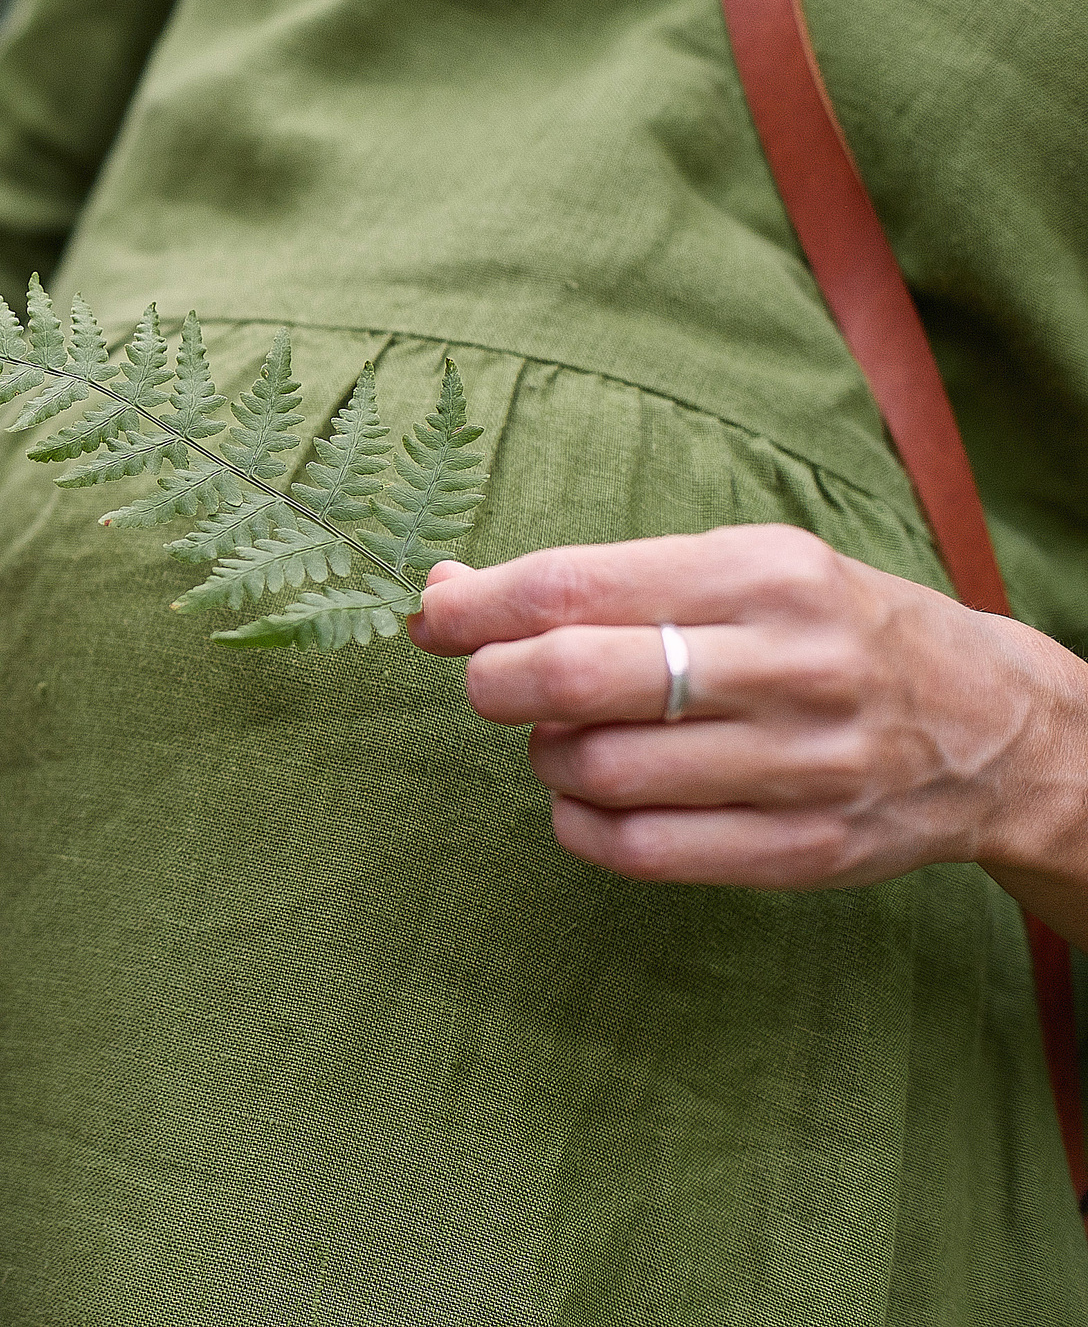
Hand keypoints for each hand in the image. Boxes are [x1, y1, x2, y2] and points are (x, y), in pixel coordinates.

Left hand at [408, 524, 1087, 901]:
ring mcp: (802, 765)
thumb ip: (600, 581)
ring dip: (546, 759)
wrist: (994, 725)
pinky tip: (586, 803)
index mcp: (763, 575)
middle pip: (574, 677)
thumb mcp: (740, 570)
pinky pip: (642, 850)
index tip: (428, 619)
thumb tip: (446, 590)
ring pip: (598, 769)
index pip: (574, 586)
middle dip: (495, 682)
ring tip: (563, 743)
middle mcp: (788, 665)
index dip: (475, 608)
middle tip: (487, 685)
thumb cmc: (828, 632)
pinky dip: (580, 828)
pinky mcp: (806, 851)